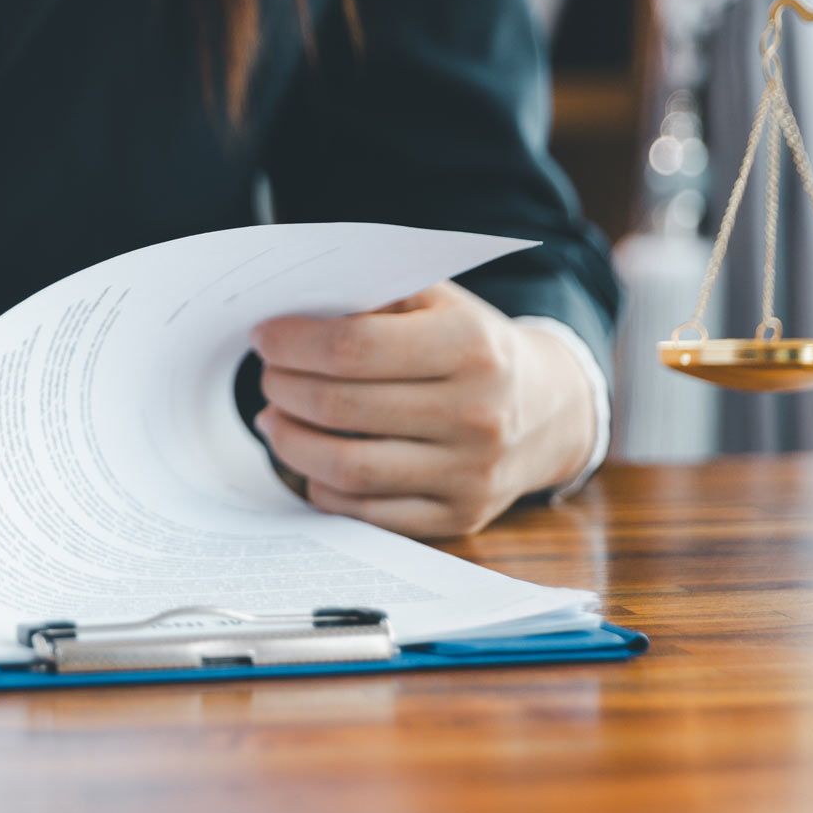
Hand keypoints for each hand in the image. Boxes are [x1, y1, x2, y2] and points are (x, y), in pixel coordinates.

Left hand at [250, 282, 594, 537]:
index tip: (263, 337)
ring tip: (273, 418)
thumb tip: (291, 308)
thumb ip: (373, 295)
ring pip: (346, 468)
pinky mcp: (459, 517)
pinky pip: (366, 512)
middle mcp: (476, 414)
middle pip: (341, 407)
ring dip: (291, 442)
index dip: (294, 343)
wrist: (548, 409)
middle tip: (267, 376)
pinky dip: (322, 486)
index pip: (354, 347)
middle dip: (284, 389)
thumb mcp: (439, 300)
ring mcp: (470, 473)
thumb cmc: (470, 345)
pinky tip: (310, 460)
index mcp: (470, 346)